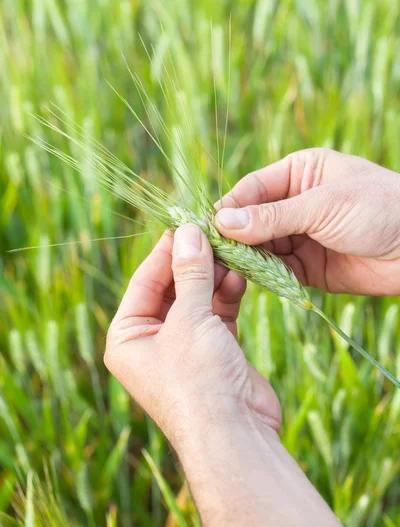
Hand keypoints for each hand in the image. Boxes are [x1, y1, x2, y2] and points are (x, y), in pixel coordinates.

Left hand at [104, 225, 280, 448]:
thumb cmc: (196, 379)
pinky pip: (217, 315)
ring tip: (230, 251)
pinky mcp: (214, 352)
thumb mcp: (188, 320)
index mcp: (127, 338)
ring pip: (197, 300)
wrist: (233, 434)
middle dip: (192, 263)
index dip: (164, 253)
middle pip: (171, 290)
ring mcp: (184, 348)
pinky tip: (240, 275)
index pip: (143, 283)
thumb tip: (188, 232)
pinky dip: (227, 296)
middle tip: (212, 234)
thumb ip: (190, 274)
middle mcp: (152, 343)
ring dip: (213, 277)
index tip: (184, 225)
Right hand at [214, 149, 399, 294]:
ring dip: (245, 259)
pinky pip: (276, 270)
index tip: (208, 228)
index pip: (253, 189)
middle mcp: (296, 203)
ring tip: (225, 271)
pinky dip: (263, 276)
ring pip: (260, 247)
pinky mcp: (308, 267)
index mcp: (300, 173)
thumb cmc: (380, 209)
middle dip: (233, 237)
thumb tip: (223, 221)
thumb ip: (273, 217)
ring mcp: (301, 236)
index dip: (229, 208)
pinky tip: (250, 280)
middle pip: (251, 220)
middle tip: (211, 255)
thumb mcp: (323, 205)